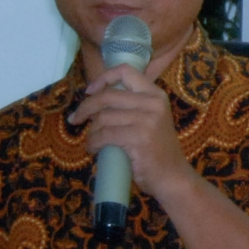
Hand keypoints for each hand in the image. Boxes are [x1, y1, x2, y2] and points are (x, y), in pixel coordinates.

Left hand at [69, 62, 192, 199]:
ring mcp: (147, 120)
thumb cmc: (157, 150)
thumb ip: (132, 105)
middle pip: (107, 96)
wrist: (172, 177)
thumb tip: (95, 98)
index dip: (104, 78)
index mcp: (156, 95)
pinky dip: (93, 143)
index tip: (90, 91)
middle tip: (76, 119)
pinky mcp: (138, 138)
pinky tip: (94, 149)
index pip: (126, 71)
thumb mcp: (151, 119)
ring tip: (92, 141)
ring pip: (103, 118)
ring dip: (91, 131)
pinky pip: (104, 135)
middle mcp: (153, 103)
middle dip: (85, 108)